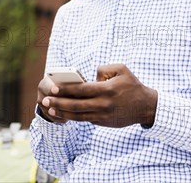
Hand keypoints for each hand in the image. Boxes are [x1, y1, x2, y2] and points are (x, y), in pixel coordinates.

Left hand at [42, 64, 157, 127]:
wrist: (145, 106)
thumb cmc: (133, 85)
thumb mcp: (122, 69)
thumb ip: (104, 68)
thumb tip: (91, 76)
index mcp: (107, 90)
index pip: (81, 90)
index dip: (66, 90)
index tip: (53, 88)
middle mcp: (103, 104)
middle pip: (76, 105)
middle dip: (59, 103)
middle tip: (45, 100)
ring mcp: (103, 116)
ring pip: (78, 116)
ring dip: (63, 113)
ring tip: (50, 109)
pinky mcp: (104, 123)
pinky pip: (86, 119)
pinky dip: (74, 117)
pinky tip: (64, 114)